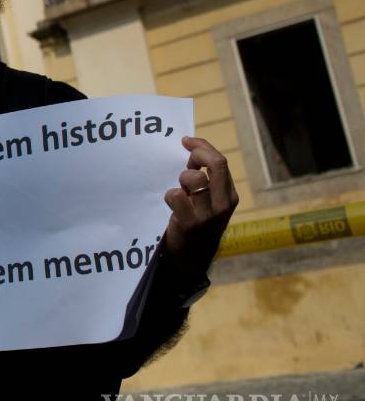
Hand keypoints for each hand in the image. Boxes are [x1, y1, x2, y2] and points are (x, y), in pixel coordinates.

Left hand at [161, 136, 238, 284]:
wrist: (190, 258)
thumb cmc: (195, 222)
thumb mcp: (206, 200)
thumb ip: (203, 178)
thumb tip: (192, 150)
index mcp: (229, 195)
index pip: (220, 161)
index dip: (202, 146)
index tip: (186, 141)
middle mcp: (223, 203)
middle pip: (216, 164)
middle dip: (198, 151)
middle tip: (185, 153)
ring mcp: (208, 214)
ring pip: (194, 178)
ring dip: (182, 178)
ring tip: (180, 189)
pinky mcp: (191, 223)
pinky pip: (176, 196)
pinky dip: (170, 195)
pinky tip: (171, 204)